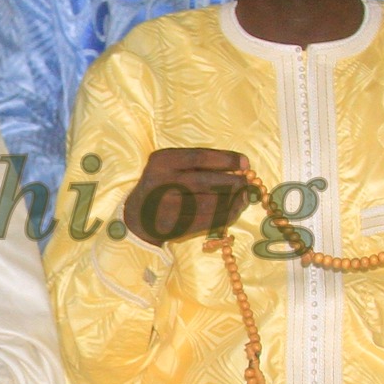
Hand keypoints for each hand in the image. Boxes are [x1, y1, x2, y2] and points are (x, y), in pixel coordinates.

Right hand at [127, 148, 253, 246]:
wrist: (137, 215)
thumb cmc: (162, 184)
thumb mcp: (171, 165)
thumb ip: (198, 164)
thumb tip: (240, 167)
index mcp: (163, 161)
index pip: (199, 157)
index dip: (226, 159)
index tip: (245, 163)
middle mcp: (163, 183)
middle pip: (207, 182)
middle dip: (233, 183)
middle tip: (247, 183)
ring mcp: (169, 207)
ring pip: (211, 204)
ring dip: (233, 202)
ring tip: (244, 198)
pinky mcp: (175, 226)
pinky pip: (208, 221)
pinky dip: (226, 216)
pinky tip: (234, 211)